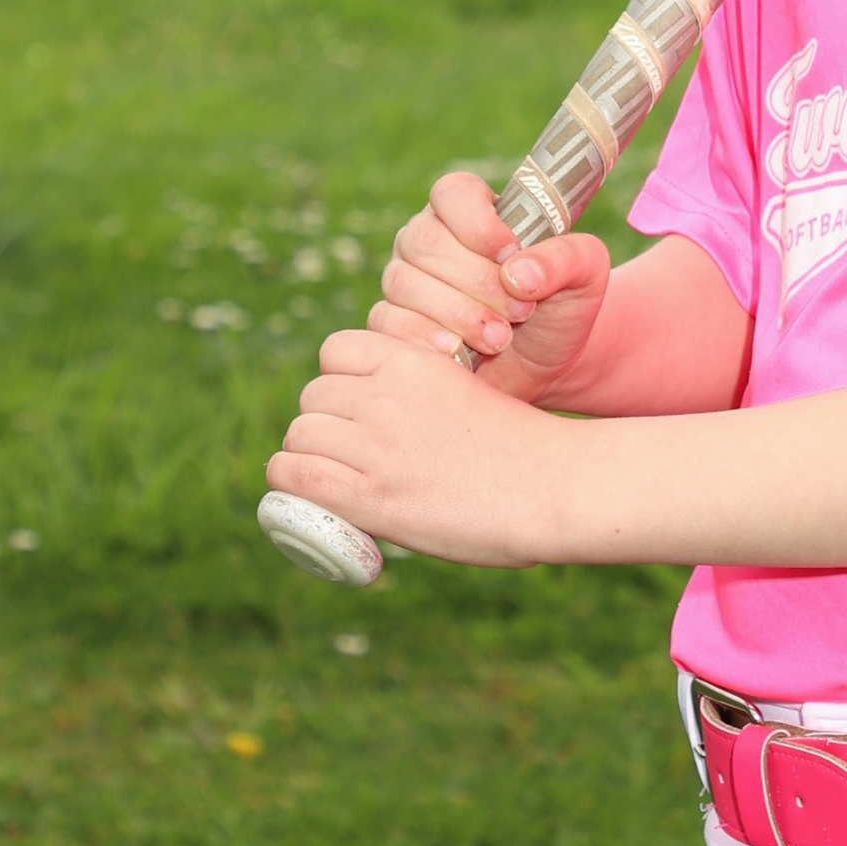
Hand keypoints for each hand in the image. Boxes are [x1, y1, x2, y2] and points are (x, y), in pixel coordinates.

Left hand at [268, 331, 578, 564]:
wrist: (553, 488)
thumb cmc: (520, 446)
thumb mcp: (463, 389)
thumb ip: (417, 392)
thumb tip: (371, 414)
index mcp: (414, 361)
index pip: (336, 350)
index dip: (342, 379)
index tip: (360, 405)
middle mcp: (387, 395)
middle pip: (314, 395)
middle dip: (327, 421)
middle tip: (351, 452)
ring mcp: (375, 445)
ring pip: (300, 433)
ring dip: (310, 454)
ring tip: (336, 476)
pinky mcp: (369, 495)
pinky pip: (293, 474)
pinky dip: (294, 483)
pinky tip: (314, 495)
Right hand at [373, 171, 611, 402]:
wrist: (549, 364)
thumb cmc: (564, 306)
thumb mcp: (585, 273)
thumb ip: (565, 257)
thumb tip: (517, 271)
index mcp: (473, 211)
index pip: (452, 193)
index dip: (478, 223)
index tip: (510, 254)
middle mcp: (430, 238)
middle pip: (426, 241)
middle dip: (477, 281)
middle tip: (520, 310)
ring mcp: (406, 279)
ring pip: (405, 283)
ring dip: (458, 315)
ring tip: (502, 338)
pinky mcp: (393, 322)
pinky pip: (387, 322)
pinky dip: (424, 339)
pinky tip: (458, 352)